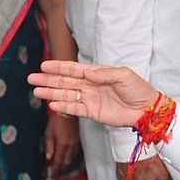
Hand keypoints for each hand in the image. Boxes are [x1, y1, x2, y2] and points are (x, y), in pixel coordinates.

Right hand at [29, 60, 158, 126]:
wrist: (148, 110)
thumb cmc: (138, 89)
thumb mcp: (124, 75)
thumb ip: (104, 74)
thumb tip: (87, 73)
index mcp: (97, 74)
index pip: (74, 70)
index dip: (59, 68)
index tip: (44, 66)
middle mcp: (90, 85)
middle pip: (65, 82)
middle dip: (48, 80)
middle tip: (32, 79)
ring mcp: (90, 99)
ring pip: (66, 95)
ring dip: (51, 93)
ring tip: (36, 92)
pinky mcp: (93, 113)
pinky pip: (75, 109)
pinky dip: (64, 107)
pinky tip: (52, 105)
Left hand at [44, 112, 79, 168]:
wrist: (68, 111)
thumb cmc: (56, 120)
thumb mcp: (49, 132)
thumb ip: (49, 145)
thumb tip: (49, 157)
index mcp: (63, 144)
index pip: (59, 161)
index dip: (56, 168)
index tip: (53, 174)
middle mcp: (71, 145)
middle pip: (67, 161)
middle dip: (61, 166)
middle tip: (56, 168)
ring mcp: (76, 142)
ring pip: (72, 157)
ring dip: (66, 161)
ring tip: (61, 162)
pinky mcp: (78, 139)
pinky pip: (76, 151)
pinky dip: (71, 155)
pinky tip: (67, 154)